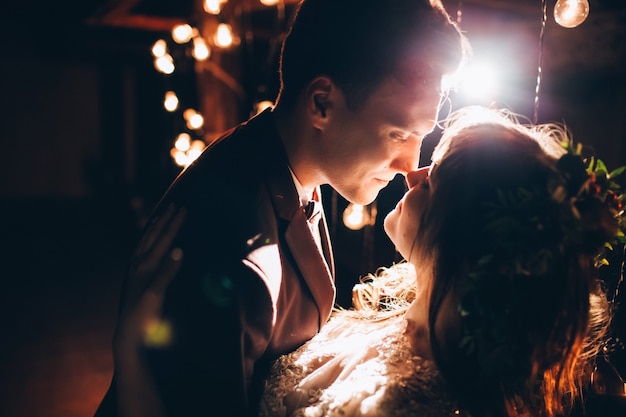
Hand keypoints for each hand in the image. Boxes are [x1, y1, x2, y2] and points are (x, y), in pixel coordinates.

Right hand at [113, 204, 185, 416]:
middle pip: (154, 240)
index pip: (155, 240)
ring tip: (178, 216)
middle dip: (167, 222)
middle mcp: (139, 269)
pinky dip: (168, 264)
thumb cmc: (144, 316)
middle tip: (180, 205)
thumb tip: (178, 256)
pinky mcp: (149, 296)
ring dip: (166, 232)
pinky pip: (160, 277)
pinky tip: (179, 251)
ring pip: (155, 250)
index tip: (177, 209)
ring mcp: (142, 281)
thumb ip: (164, 273)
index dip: (166, 224)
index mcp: (141, 267)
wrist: (129, 339)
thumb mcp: (154, 291)